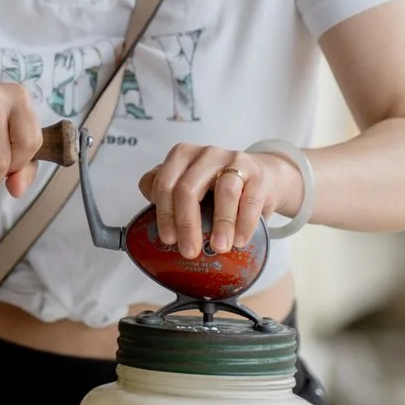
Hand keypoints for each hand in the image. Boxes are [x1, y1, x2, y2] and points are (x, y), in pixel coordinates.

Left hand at [137, 145, 305, 259]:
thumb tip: (142, 220)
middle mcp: (206, 154)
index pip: (164, 183)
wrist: (262, 177)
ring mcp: (234, 161)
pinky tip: (239, 241)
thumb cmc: (216, 186)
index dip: (164, 214)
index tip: (168, 239)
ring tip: (218, 247)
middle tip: (189, 251)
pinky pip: (249, 200)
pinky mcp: (258, 175)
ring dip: (220, 224)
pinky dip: (243, 223)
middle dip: (186, 224)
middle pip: (188, 188)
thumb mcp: (188, 184)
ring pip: (224, 191)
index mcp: (182, 155)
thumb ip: (164, 192)